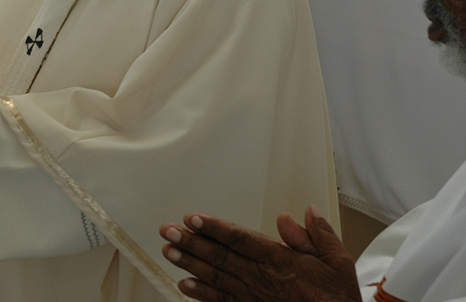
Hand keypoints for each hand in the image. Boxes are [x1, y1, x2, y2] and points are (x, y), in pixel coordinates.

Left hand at [159, 207, 361, 301]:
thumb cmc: (336, 296)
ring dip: (190, 264)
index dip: (215, 228)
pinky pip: (222, 301)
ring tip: (168, 252)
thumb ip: (317, 234)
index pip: (240, 239)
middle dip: (191, 242)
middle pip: (220, 257)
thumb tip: (301, 211)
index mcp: (280, 260)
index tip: (193, 218)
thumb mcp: (337, 260)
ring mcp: (254, 297)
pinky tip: (183, 285)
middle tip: (167, 230)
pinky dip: (201, 294)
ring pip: (216, 277)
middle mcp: (262, 278)